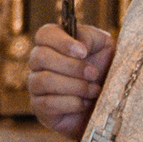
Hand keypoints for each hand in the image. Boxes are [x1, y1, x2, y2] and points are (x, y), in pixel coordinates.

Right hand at [28, 21, 112, 139]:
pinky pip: (47, 103)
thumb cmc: (103, 70)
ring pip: (44, 80)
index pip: (44, 34)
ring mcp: (35, 84)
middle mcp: (38, 61)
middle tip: (93, 73)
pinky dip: (71, 103)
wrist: (107, 103)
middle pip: (40, 56)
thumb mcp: (103, 47)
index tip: (83, 52)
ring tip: (94, 90)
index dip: (62, 42)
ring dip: (74, 86)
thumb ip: (90, 37)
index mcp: (52, 42)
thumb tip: (79, 44)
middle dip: (72, 67)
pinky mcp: (38, 106)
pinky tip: (84, 103)